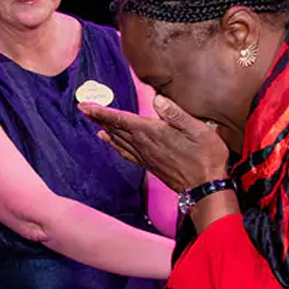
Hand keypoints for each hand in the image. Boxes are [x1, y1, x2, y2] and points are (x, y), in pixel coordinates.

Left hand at [80, 95, 229, 192]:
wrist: (205, 188)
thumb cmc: (206, 157)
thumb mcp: (198, 130)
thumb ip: (176, 113)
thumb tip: (157, 100)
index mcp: (153, 132)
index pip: (121, 119)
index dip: (101, 112)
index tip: (84, 105)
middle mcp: (144, 145)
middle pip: (115, 129)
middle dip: (98, 117)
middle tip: (83, 108)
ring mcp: (146, 156)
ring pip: (118, 140)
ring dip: (104, 128)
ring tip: (92, 120)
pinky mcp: (149, 165)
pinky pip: (125, 152)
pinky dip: (114, 144)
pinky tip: (110, 141)